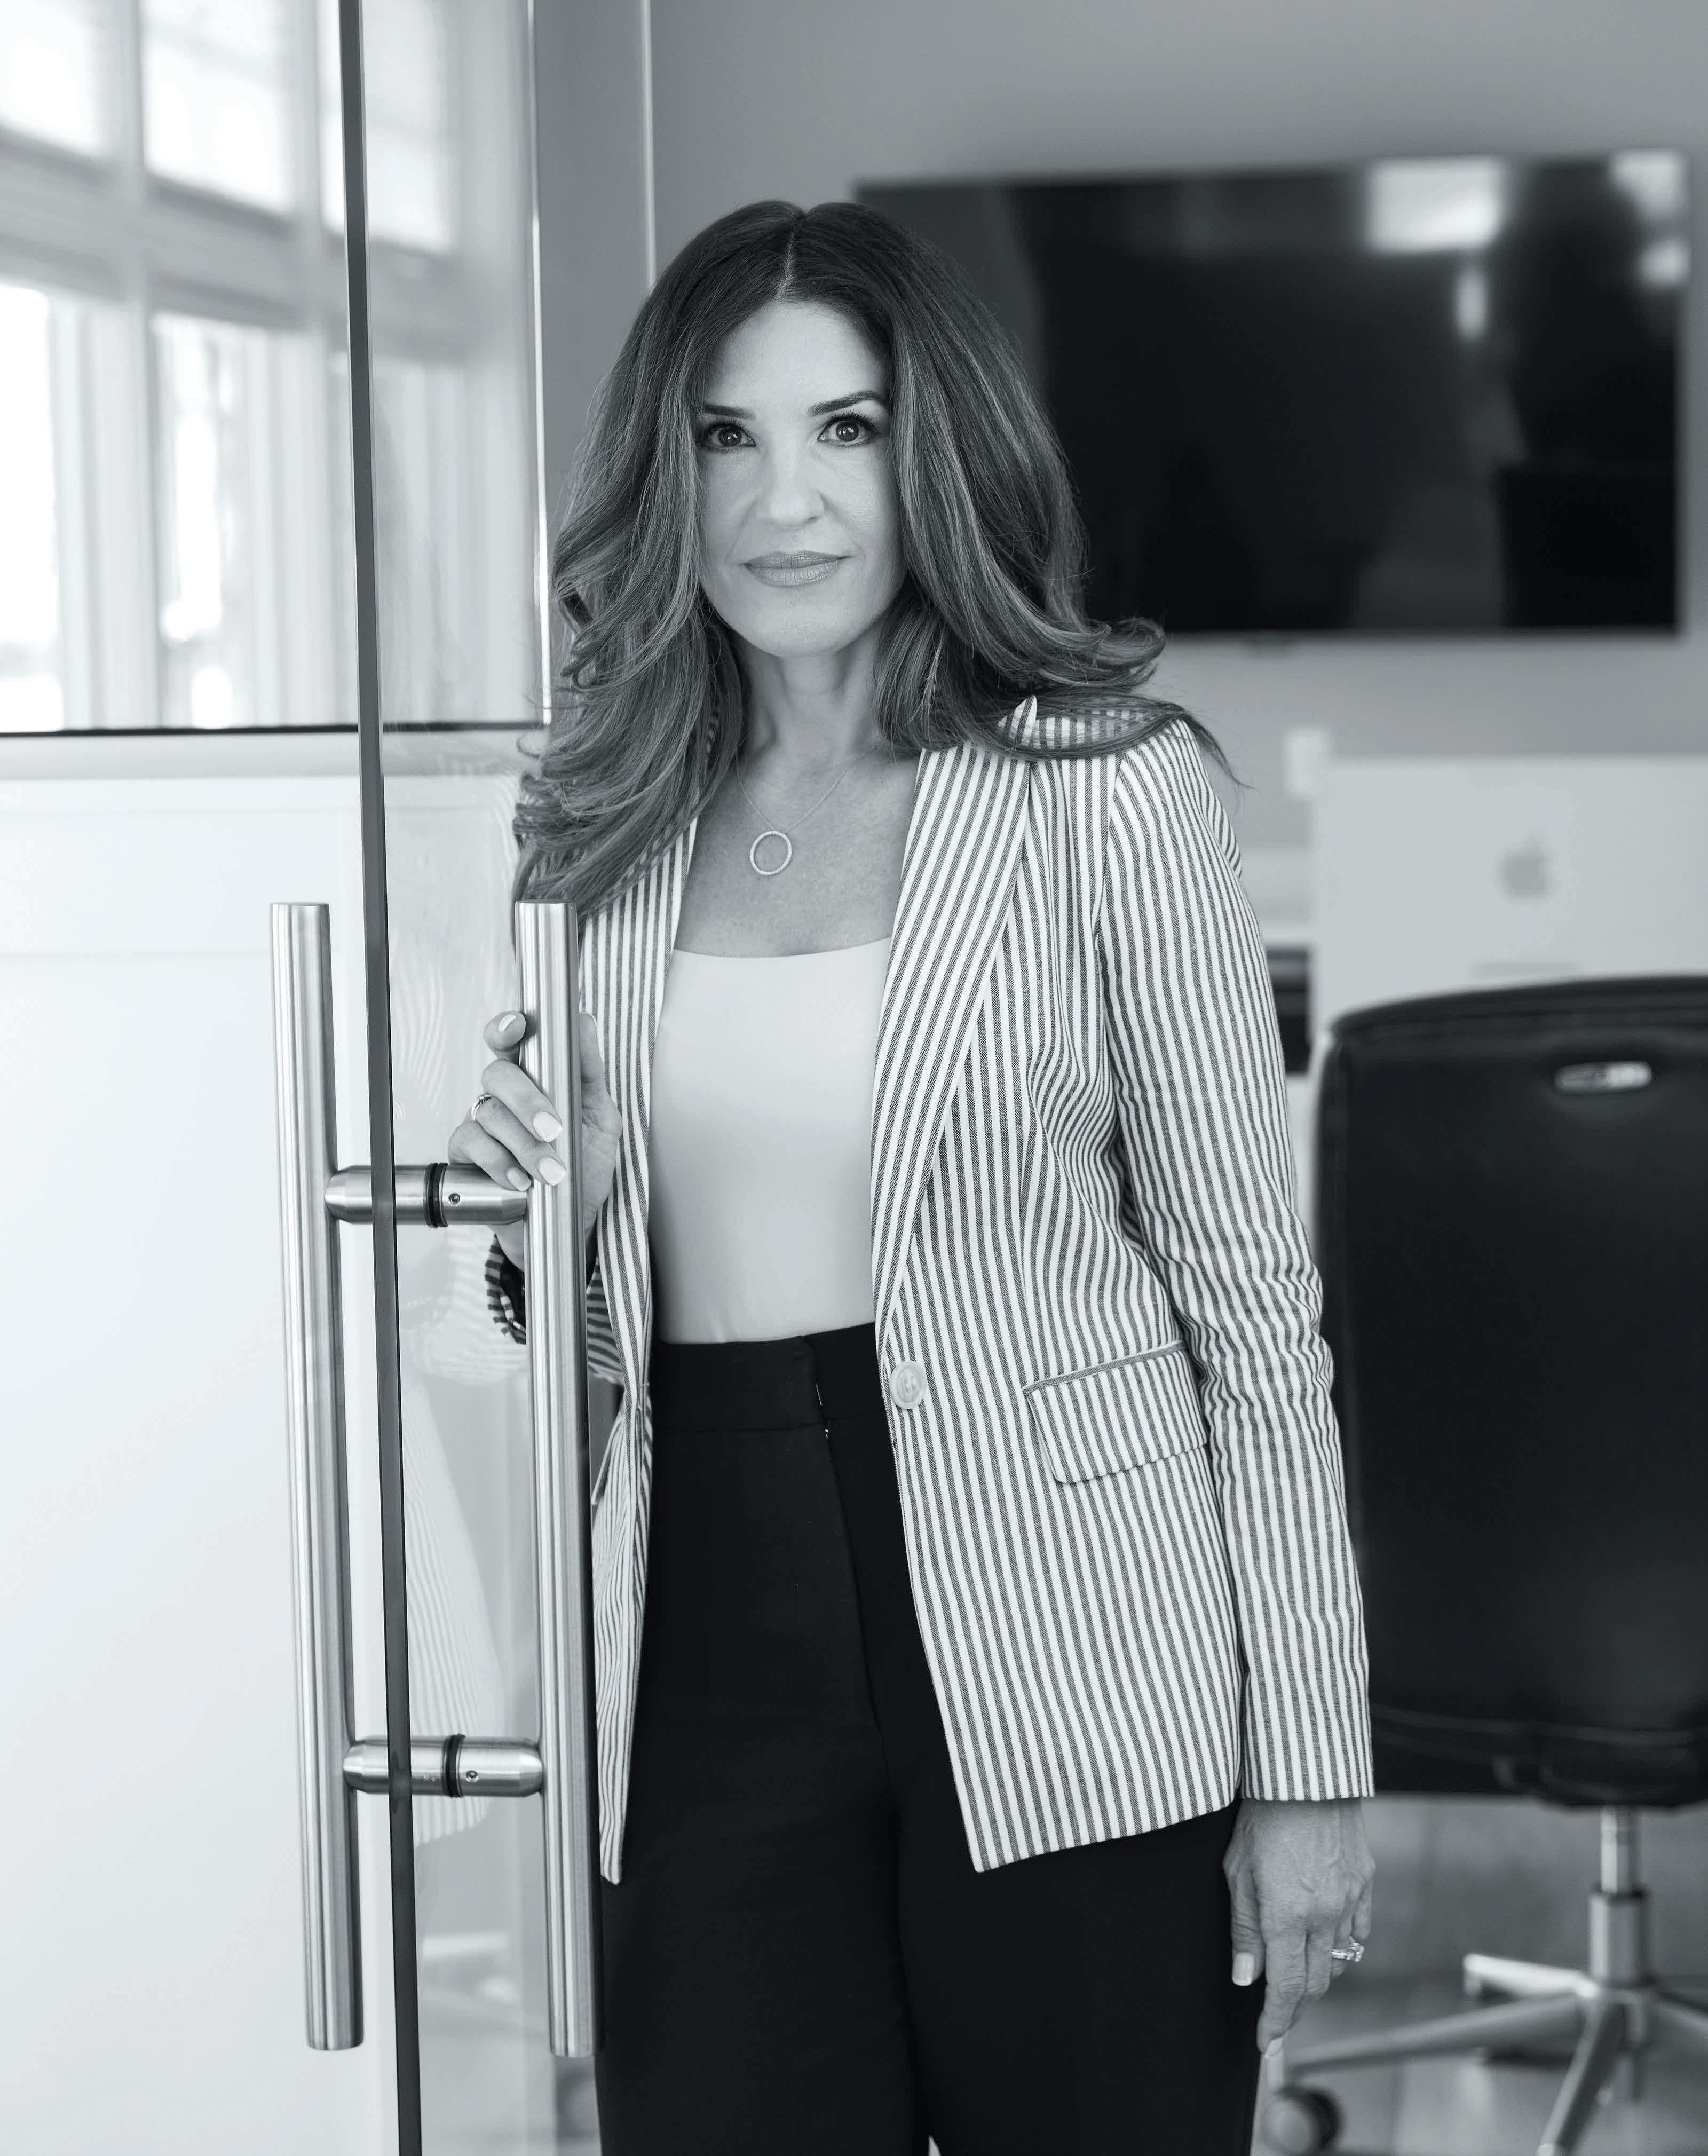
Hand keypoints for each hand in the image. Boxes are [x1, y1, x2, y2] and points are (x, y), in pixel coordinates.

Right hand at [448, 1008, 621, 1265]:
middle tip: (553, 1129)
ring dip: (524, 1144)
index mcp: (536, 1078)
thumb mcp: (601, 1119)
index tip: (517, 1027)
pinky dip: (500, 1163)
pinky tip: (521, 1181)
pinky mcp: (467, 1154)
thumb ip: (590, 1073)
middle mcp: (504, 1096)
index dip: (507, 1028)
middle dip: (527, 1100)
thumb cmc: (583, 1166)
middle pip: (499, 1074)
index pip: (512, 1041)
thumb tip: (584, 1023)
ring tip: (551, 1171)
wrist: (571, 1220)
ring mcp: (483, 1123)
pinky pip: (472, 1145)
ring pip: (489, 1112)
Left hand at [1225, 1797, 1373, 2052]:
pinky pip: (1358, 1932)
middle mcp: (1324, 1915)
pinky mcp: (1365, 1882)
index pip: (1286, 1988)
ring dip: (1317, 1976)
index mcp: (1287, 1915)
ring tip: (1296, 1977)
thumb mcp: (1237, 1870)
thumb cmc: (1263, 1815)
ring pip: (1339, 1961)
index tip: (1266, 2043)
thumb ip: (1243, 1927)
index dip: (1276, 2021)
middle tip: (1276, 2013)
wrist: (1305, 1772)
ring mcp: (1349, 1899)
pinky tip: (1326, 1942)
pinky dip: (1342, 1946)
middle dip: (1295, 2005)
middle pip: (1315, 1983)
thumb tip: (1246, 1977)